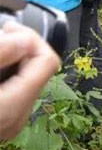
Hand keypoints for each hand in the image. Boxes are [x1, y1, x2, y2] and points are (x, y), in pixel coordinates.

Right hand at [0, 22, 59, 140]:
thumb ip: (3, 53)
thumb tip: (27, 37)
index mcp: (17, 104)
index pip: (48, 60)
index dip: (33, 38)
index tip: (11, 28)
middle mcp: (19, 116)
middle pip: (39, 69)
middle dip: (22, 47)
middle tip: (3, 34)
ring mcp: (11, 121)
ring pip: (26, 78)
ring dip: (14, 59)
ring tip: (1, 46)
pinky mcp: (3, 121)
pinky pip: (15, 90)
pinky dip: (8, 73)